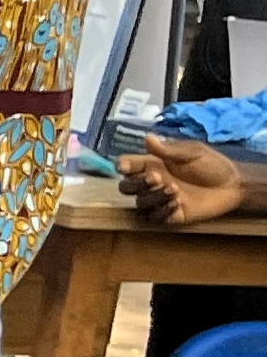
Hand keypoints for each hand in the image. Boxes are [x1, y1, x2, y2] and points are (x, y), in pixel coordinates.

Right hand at [119, 137, 256, 226]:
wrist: (233, 185)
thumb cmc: (212, 165)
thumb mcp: (192, 153)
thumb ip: (168, 150)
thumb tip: (147, 138)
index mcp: (153, 165)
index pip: (127, 166)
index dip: (122, 166)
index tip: (125, 167)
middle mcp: (152, 183)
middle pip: (126, 187)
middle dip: (137, 184)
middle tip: (157, 178)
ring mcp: (159, 200)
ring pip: (140, 203)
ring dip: (153, 197)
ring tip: (175, 190)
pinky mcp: (170, 215)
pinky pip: (155, 217)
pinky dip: (162, 211)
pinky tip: (177, 203)